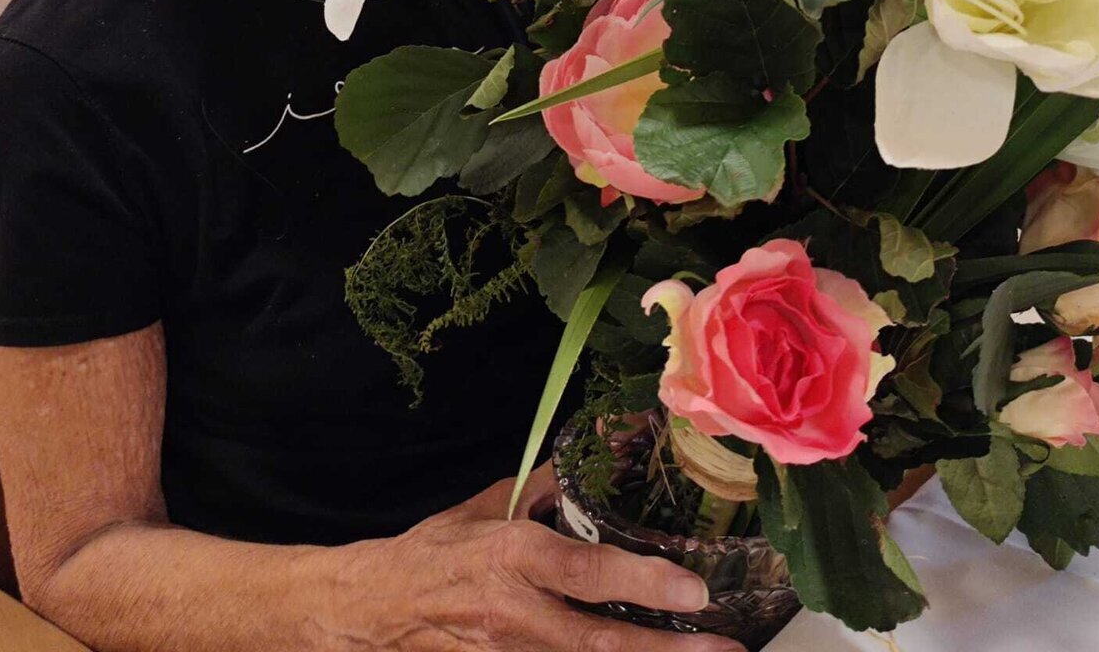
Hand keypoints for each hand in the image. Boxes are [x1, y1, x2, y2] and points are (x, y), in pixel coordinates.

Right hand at [335, 474, 742, 650]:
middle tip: (723, 647)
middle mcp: (518, 615)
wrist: (375, 611)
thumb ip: (538, 491)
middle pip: (601, 643)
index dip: (642, 584)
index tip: (692, 589)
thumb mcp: (485, 509)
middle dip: (667, 651)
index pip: (587, 575)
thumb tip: (584, 464)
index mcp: (513, 558)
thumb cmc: (432, 554)